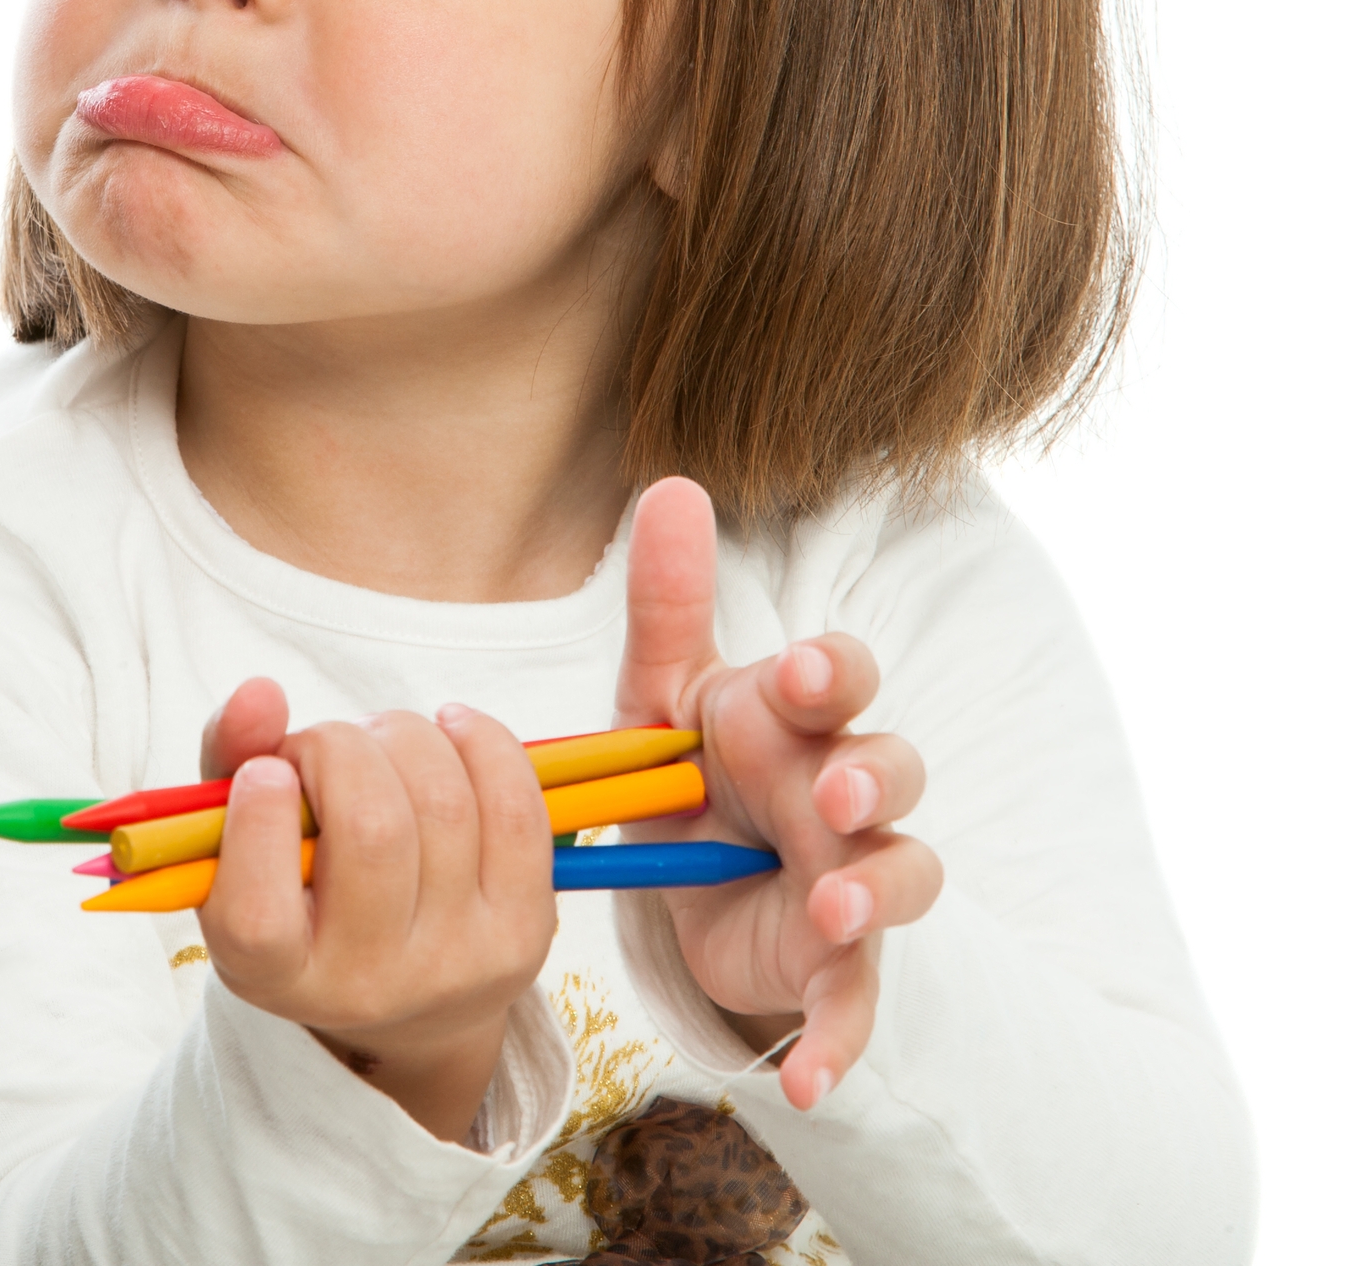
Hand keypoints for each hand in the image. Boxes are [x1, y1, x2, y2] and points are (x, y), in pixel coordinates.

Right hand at [195, 682, 558, 1140]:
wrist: (409, 992)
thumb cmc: (304, 886)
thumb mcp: (241, 837)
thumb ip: (230, 758)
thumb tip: (260, 694)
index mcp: (275, 975)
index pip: (258, 916)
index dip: (259, 823)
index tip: (267, 772)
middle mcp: (367, 985)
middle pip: (371, 831)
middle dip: (341, 747)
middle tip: (324, 747)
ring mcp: (455, 963)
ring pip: (443, 803)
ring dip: (405, 737)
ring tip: (381, 745)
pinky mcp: (522, 933)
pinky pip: (515, 807)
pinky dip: (481, 741)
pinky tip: (452, 730)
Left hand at [616, 478, 942, 1108]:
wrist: (689, 876)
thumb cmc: (689, 763)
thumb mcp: (663, 692)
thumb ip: (668, 601)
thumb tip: (670, 485)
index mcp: (797, 716)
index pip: (843, 679)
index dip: (832, 675)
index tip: (801, 675)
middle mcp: (842, 788)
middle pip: (890, 771)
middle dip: (869, 778)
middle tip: (831, 793)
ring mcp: (849, 877)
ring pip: (899, 876)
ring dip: (872, 895)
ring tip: (829, 912)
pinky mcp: (835, 966)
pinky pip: (855, 1004)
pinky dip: (839, 1043)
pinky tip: (807, 1078)